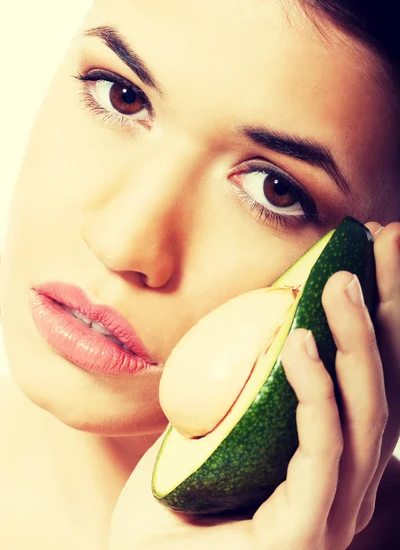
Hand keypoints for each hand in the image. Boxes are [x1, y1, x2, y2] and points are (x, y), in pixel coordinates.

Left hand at [108, 222, 399, 549]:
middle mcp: (346, 483)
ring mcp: (331, 512)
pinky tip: (300, 343)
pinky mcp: (303, 534)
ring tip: (339, 281)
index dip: (379, 309)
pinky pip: (321, 453)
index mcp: (332, 454)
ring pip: (364, 414)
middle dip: (388, 307)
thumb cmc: (179, 491)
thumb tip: (258, 311)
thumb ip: (247, 376)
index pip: (368, 373)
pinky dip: (316, 393)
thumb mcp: (217, 416)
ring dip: (356, 338)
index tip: (374, 247)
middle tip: (385, 241)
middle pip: (384, 383)